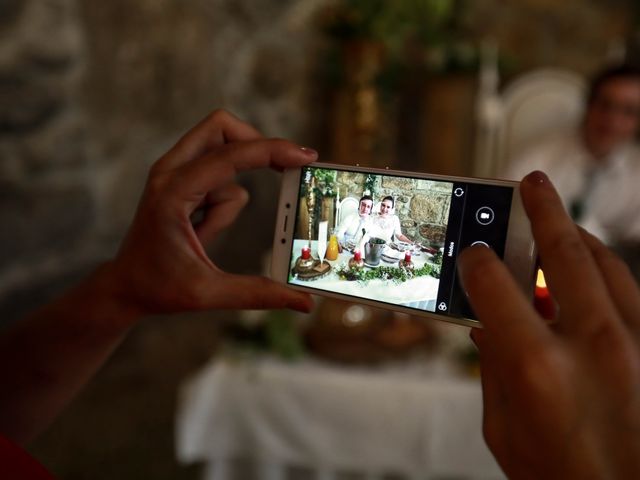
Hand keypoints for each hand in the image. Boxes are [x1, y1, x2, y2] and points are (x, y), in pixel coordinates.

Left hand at [105, 110, 315, 317]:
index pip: (228, 156)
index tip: (305, 156)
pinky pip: (218, 175)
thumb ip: (256, 294)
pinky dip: (223, 202)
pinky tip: (201, 231)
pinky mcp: (179, 179)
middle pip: (221, 127)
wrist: (124, 286)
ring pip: (223, 152)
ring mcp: (172, 173)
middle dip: (256, 143)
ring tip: (205, 234)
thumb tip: (305, 303)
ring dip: (232, 194)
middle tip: (283, 169)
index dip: (270, 151)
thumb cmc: (159, 288)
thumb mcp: (208, 293)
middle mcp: (169, 172)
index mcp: (172, 193)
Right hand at [458, 171, 639, 478]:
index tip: (470, 254)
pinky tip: (592, 269)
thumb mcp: (503, 430)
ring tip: (561, 221)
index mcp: (536, 366)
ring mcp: (634, 345)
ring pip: (607, 265)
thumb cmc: (561, 478)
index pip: (493, 286)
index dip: (475, 262)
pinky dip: (608, 272)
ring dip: (579, 236)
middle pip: (563, 253)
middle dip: (543, 210)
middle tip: (532, 184)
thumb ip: (492, 370)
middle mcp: (591, 345)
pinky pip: (632, 293)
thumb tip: (485, 328)